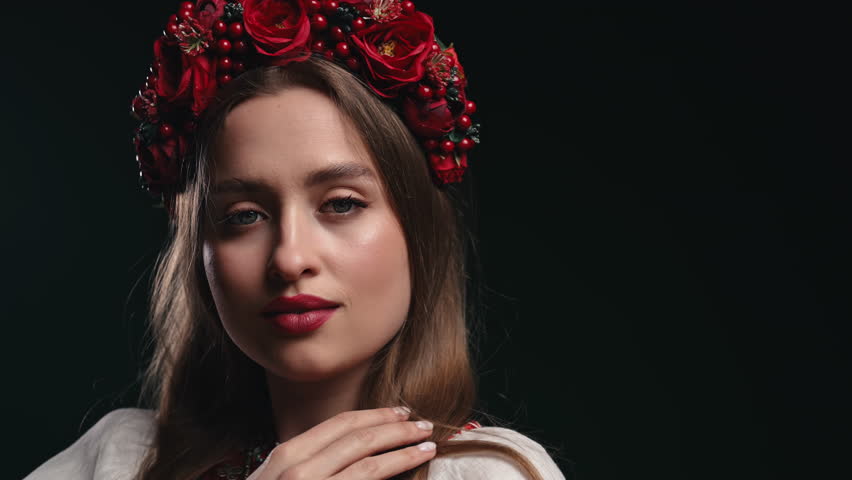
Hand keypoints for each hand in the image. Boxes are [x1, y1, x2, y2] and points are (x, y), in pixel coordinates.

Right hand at [247, 406, 436, 479]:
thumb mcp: (278, 477)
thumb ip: (308, 460)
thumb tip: (349, 449)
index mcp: (287, 454)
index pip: (340, 424)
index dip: (375, 414)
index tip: (400, 412)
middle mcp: (299, 469)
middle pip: (359, 439)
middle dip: (397, 429)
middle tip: (424, 425)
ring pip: (369, 466)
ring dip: (403, 453)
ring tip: (427, 446)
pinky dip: (390, 476)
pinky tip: (408, 472)